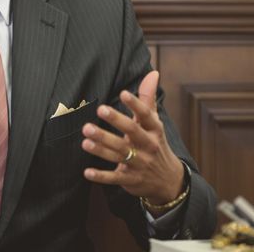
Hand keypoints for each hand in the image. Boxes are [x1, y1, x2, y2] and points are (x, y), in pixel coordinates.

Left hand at [80, 71, 185, 213]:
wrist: (168, 181)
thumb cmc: (155, 144)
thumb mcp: (155, 123)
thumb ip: (148, 99)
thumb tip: (153, 72)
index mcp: (154, 130)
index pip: (146, 116)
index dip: (136, 105)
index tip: (123, 93)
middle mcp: (148, 146)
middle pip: (132, 133)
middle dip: (116, 121)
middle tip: (99, 109)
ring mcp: (139, 164)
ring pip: (119, 154)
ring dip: (102, 147)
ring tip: (85, 140)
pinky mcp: (130, 180)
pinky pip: (114, 178)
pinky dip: (101, 176)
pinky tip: (86, 172)